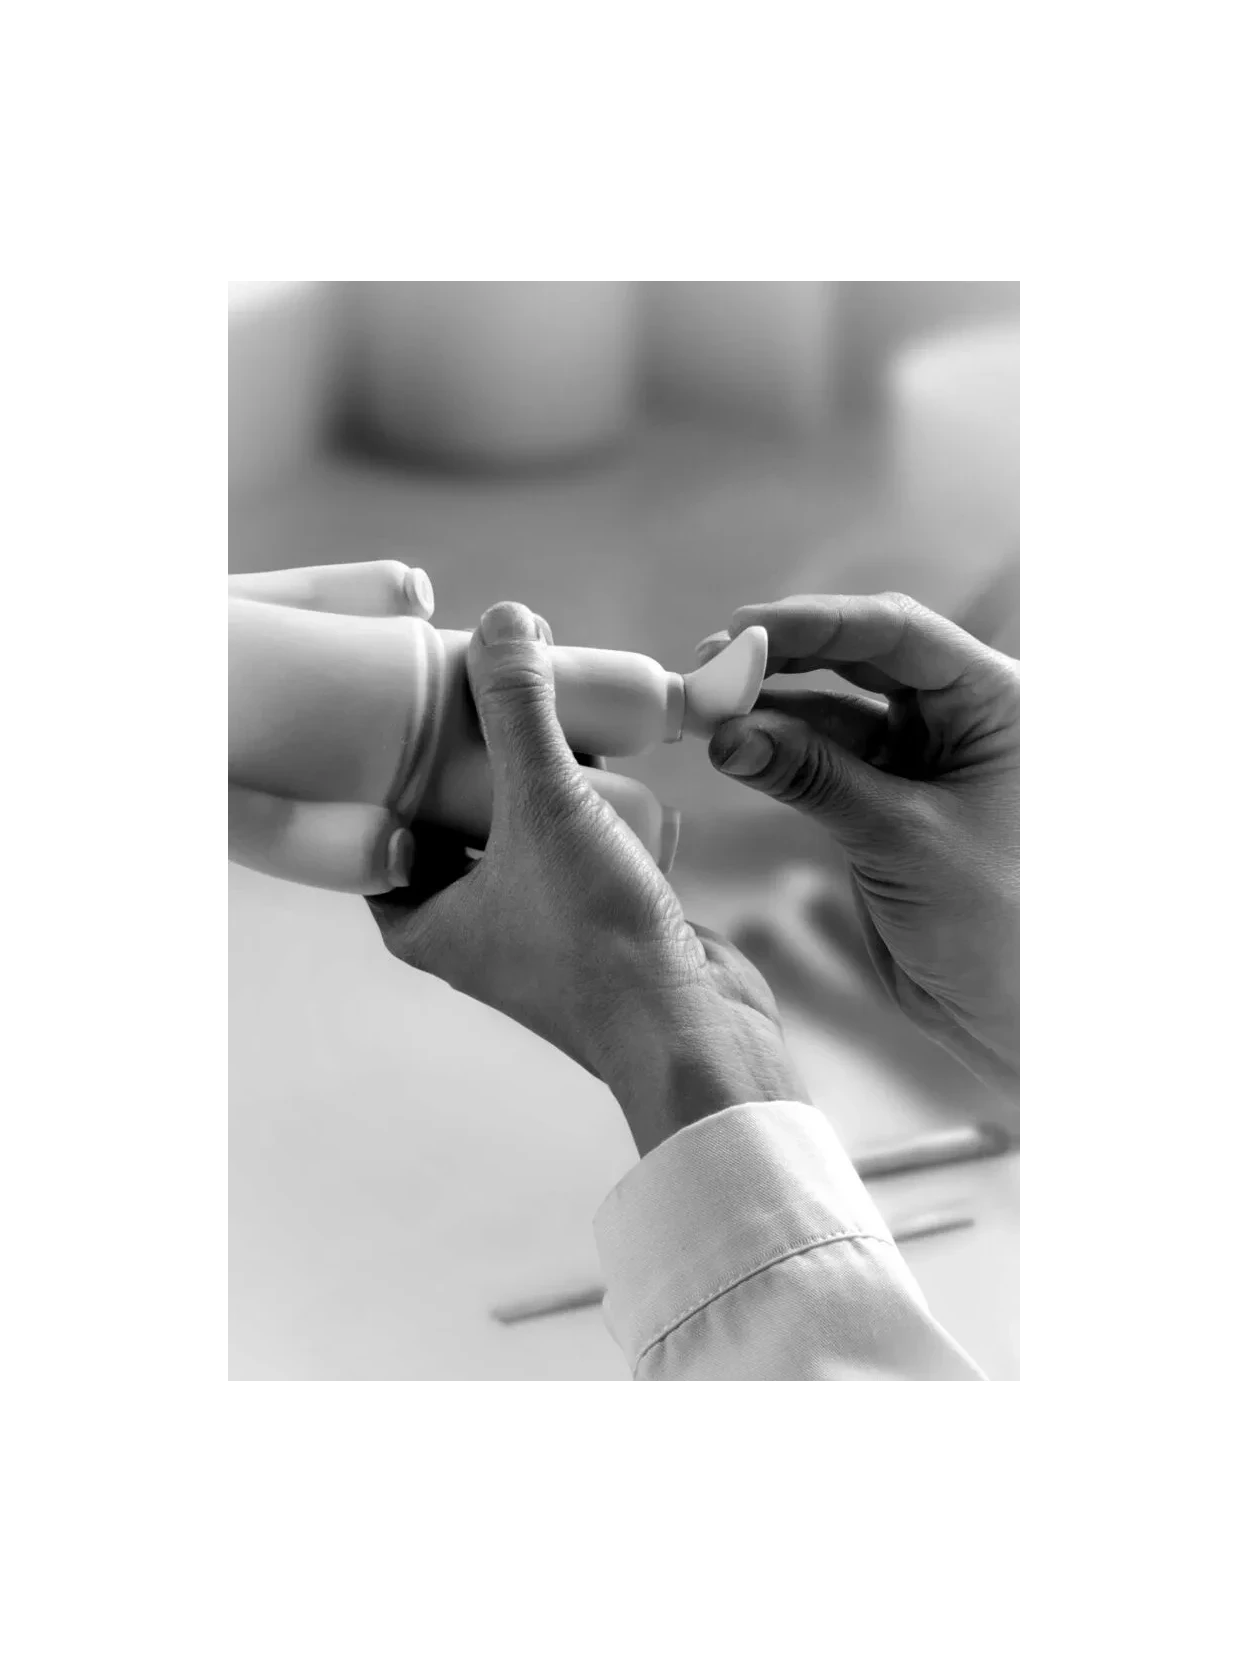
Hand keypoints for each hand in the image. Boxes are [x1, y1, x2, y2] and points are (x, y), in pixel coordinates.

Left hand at [367, 602, 809, 1155]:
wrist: (694, 1031)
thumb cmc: (598, 939)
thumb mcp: (547, 804)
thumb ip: (521, 711)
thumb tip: (502, 618)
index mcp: (421, 920)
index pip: (378, 822)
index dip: (393, 758)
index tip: (414, 697)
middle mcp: (469, 926)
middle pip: (452, 815)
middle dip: (473, 753)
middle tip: (485, 684)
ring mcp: (533, 926)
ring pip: (519, 826)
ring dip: (537, 772)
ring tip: (549, 705)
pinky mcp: (593, 919)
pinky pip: (574, 843)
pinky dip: (587, 803)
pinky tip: (609, 758)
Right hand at [698, 592, 1022, 1091]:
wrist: (1022, 1018)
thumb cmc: (1006, 924)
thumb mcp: (904, 839)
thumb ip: (815, 778)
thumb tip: (730, 732)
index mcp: (999, 702)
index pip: (899, 633)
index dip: (816, 623)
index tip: (745, 630)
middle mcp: (963, 719)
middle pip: (862, 660)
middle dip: (785, 659)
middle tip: (712, 665)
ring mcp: (924, 762)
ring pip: (836, 712)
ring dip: (773, 709)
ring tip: (709, 712)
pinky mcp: (890, 806)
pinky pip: (827, 763)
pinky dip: (780, 755)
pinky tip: (735, 749)